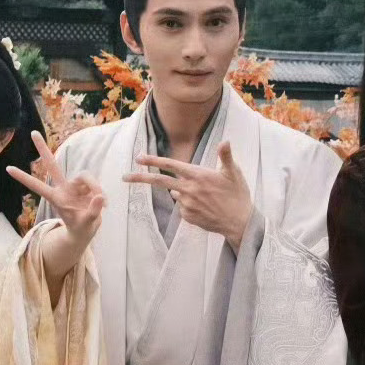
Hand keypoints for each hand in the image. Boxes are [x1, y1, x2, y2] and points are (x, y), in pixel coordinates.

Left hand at [7, 132, 104, 246]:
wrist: (85, 232)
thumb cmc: (80, 229)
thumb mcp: (86, 225)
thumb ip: (93, 212)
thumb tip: (99, 197)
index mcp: (56, 198)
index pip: (37, 186)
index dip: (24, 178)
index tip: (8, 169)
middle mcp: (64, 188)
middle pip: (52, 164)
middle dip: (43, 149)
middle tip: (32, 133)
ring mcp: (74, 186)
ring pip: (85, 176)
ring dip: (95, 187)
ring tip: (103, 204)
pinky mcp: (86, 187)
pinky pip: (94, 183)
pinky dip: (101, 193)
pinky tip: (104, 204)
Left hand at [124, 140, 253, 248]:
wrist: (240, 223)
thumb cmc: (238, 195)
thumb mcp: (234, 173)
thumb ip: (225, 156)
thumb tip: (225, 141)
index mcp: (197, 176)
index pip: (171, 165)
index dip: (153, 160)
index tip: (138, 157)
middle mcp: (188, 189)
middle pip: (160, 181)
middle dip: (140, 178)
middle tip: (124, 176)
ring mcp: (187, 205)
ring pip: (177, 194)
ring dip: (183, 192)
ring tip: (207, 196)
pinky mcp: (188, 217)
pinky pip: (183, 207)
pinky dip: (190, 204)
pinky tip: (206, 206)